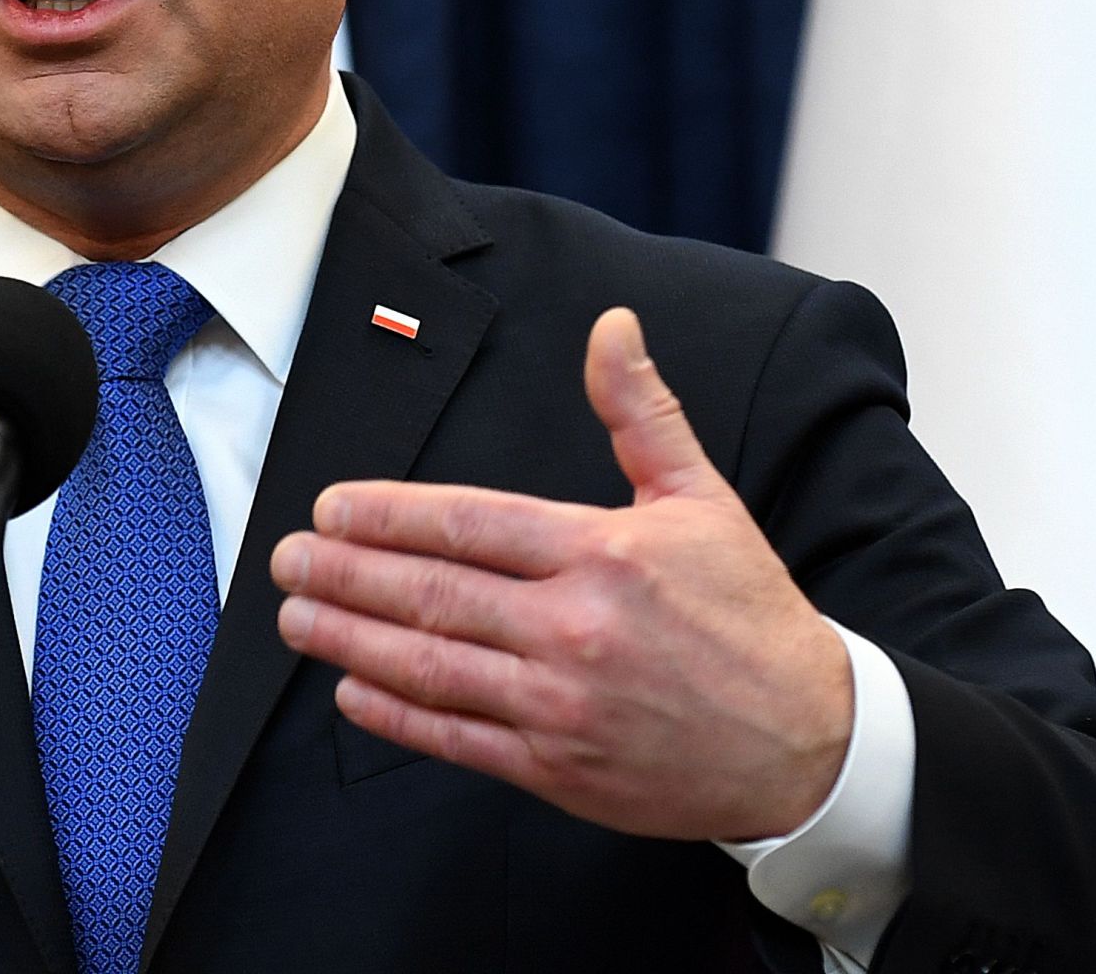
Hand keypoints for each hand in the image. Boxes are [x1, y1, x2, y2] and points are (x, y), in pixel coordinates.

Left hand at [270, 308, 852, 842]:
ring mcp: (562, 704)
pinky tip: (350, 689)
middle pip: (430, 592)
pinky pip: (456, 737)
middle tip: (285, 556)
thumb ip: (640, 412)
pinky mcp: (559, 770)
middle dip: (343, 572)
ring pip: (429, 665)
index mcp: (602, 553)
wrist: (810, 741)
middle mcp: (574, 627)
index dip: (386, 514)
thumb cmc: (749, 613)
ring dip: (349, 637)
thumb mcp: (703, 498)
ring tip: (293, 615)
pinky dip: (395, 714)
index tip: (330, 507)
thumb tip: (611, 325)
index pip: (467, 522)